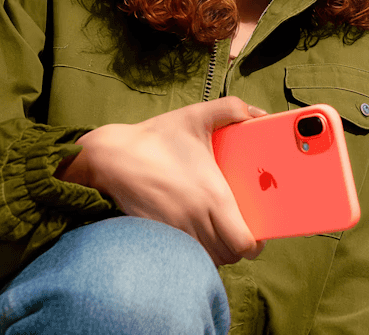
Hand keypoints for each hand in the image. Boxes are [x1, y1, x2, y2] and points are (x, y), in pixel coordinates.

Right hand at [55, 96, 267, 265]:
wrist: (108, 157)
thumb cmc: (155, 137)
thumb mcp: (195, 115)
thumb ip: (232, 108)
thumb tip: (259, 113)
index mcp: (212, 195)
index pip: (243, 243)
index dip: (255, 244)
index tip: (259, 235)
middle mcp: (196, 219)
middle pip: (230, 256)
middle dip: (240, 248)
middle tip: (241, 230)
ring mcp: (175, 231)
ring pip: (208, 259)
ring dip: (218, 251)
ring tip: (221, 233)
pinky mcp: (156, 235)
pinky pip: (184, 256)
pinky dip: (196, 253)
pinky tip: (198, 235)